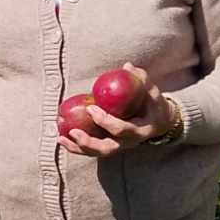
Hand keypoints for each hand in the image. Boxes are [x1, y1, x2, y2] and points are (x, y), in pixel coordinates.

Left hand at [59, 66, 176, 158]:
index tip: (91, 108)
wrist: (158, 121)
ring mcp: (118, 146)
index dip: (106, 121)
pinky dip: (76, 147)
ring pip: (97, 153)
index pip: (121, 129)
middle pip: (107, 149)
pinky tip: (61, 139)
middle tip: (73, 131)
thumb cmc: (153, 104)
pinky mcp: (109, 146)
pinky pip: (91, 150)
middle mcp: (128, 143)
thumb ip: (141, 80)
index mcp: (139, 130)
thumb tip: (127, 66)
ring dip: (77, 148)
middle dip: (88, 142)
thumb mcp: (152, 92)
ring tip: (61, 138)